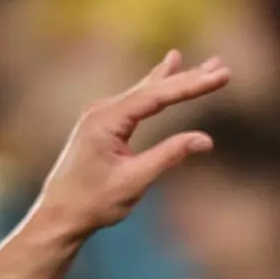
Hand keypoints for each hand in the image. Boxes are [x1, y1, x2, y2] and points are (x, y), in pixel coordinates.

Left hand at [29, 51, 231, 245]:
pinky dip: (155, 88)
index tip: (219, 77)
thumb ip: (169, 156)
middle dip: (188, 78)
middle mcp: (102, 110)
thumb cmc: (93, 202)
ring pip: (144, 91)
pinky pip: (135, 100)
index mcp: (107, 119)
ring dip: (173, 78)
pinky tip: (165, 72)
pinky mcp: (104, 124)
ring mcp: (101, 115)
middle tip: (220, 66)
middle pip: (153, 88)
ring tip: (198, 63)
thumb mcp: (135, 181)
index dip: (191, 85)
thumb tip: (205, 140)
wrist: (59, 214)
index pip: (156, 96)